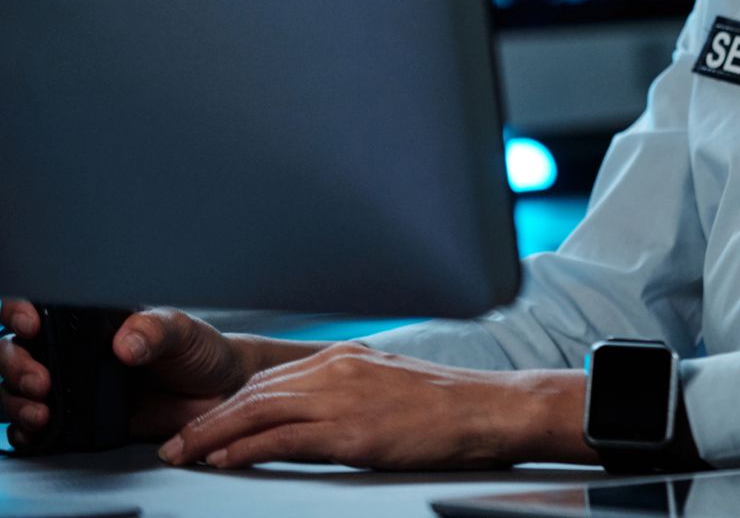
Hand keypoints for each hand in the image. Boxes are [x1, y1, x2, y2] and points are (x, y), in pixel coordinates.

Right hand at [2, 300, 259, 450]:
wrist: (218, 395)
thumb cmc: (199, 352)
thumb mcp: (183, 331)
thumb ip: (155, 330)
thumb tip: (125, 344)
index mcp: (90, 321)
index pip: (37, 309)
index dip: (19, 312)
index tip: (31, 324)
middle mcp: (72, 353)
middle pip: (13, 352)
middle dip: (14, 365)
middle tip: (40, 380)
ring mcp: (70, 388)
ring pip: (14, 391)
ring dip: (16, 402)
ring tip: (41, 412)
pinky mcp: (76, 422)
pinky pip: (33, 429)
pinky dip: (25, 431)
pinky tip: (37, 431)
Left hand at [159, 345, 592, 469]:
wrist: (490, 409)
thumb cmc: (446, 406)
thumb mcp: (387, 386)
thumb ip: (345, 392)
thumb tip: (308, 416)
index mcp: (345, 357)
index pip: (269, 378)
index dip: (227, 403)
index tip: (199, 422)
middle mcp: (338, 369)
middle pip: (254, 392)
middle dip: (207, 419)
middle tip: (172, 443)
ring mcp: (344, 398)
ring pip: (258, 412)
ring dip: (212, 435)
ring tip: (182, 454)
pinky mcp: (353, 432)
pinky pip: (284, 439)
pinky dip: (246, 449)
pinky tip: (223, 460)